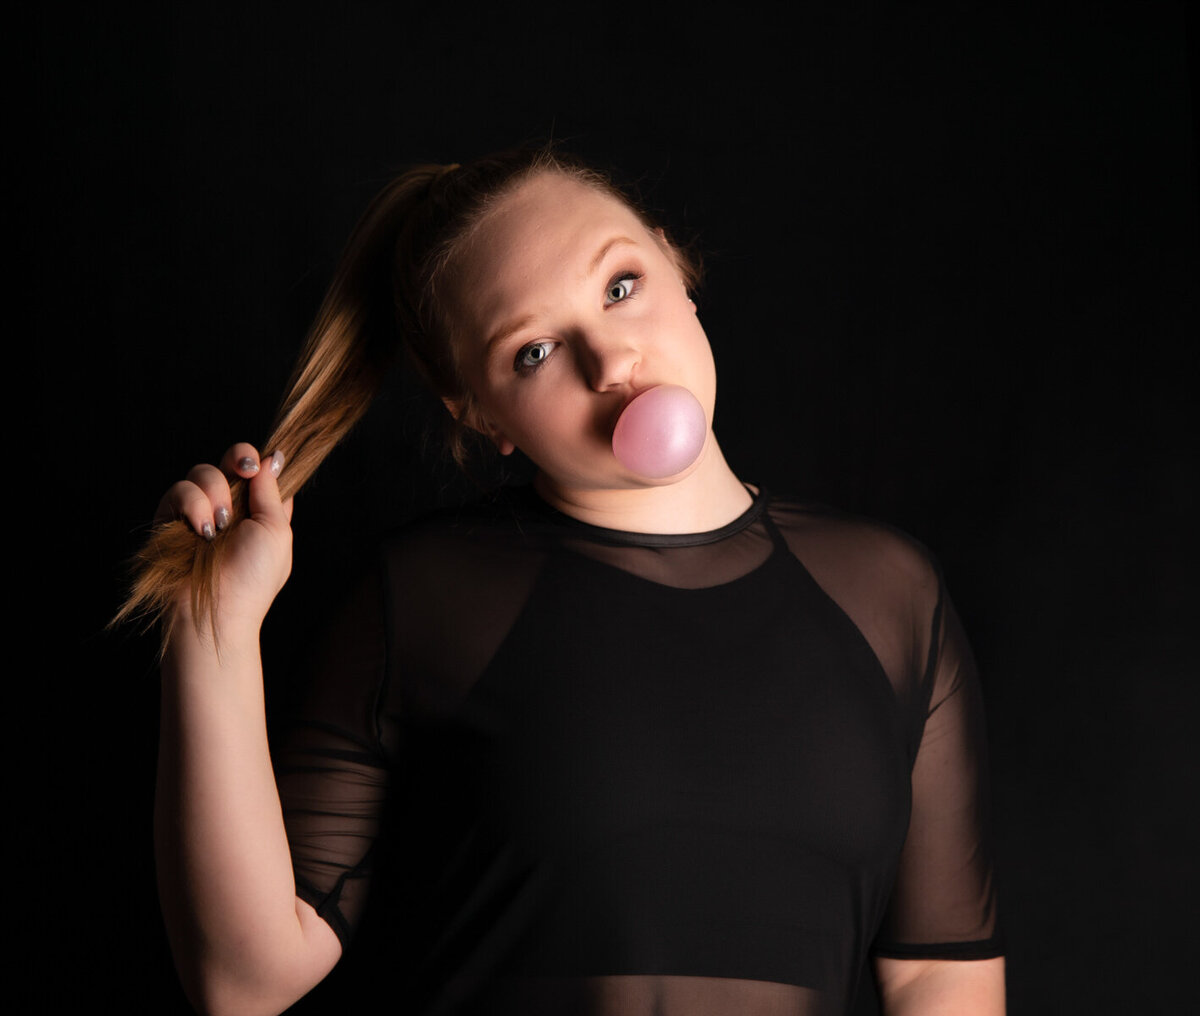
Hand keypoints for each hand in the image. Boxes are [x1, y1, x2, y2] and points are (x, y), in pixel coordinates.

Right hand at [156, 442, 294, 635]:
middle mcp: (231, 507)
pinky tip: (201, 529)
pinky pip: (178, 490)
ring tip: (219, 525)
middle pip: (230, 460)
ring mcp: (200, 512)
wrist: (217, 610)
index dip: (259, 460)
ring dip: (215, 492)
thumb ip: (272, 492)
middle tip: (243, 470)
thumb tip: (273, 457)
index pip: (258, 469)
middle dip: (238, 458)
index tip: (260, 464)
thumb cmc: (253, 578)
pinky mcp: (171, 520)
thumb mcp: (276, 531)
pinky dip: (192, 505)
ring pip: (202, 471)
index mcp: (259, 510)